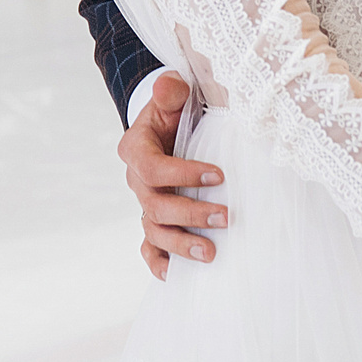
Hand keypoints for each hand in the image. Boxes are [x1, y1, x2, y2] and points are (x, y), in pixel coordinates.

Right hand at [119, 73, 227, 279]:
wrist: (168, 127)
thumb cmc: (174, 110)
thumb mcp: (172, 95)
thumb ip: (170, 90)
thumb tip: (168, 86)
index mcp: (136, 149)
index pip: (153, 168)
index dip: (183, 174)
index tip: (219, 175)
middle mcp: (136, 180)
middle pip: (155, 205)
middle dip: (190, 213)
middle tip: (225, 217)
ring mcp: (144, 203)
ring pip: (154, 231)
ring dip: (180, 244)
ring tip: (211, 253)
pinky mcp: (153, 220)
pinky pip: (148, 247)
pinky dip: (158, 263)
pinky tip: (176, 275)